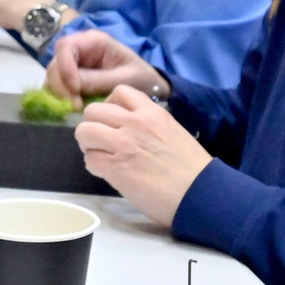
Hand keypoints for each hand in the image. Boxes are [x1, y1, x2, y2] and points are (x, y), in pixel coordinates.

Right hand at [46, 28, 165, 100]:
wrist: (149, 87)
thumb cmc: (141, 78)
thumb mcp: (126, 79)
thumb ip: (100, 80)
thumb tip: (74, 87)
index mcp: (94, 41)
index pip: (66, 46)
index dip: (65, 67)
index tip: (75, 89)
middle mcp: (80, 50)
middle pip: (55, 63)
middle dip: (61, 85)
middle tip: (75, 105)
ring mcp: (73, 65)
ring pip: (53, 77)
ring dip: (59, 94)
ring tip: (76, 109)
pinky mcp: (71, 80)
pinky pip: (57, 88)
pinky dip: (61, 99)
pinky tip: (74, 108)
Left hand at [70, 86, 209, 225]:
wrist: (199, 193)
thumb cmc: (191, 168)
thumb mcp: (172, 132)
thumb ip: (148, 126)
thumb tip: (127, 130)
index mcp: (152, 112)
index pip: (119, 92)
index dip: (110, 105)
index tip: (113, 120)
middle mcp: (135, 122)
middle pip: (93, 110)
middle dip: (93, 124)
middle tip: (101, 140)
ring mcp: (123, 144)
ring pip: (84, 131)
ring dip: (88, 143)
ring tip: (99, 154)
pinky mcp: (115, 167)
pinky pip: (89, 159)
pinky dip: (93, 165)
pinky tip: (105, 172)